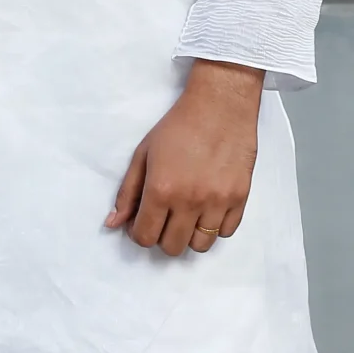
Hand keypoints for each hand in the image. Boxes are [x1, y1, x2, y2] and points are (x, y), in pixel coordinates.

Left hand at [106, 61, 262, 257]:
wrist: (220, 105)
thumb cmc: (178, 126)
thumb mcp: (143, 154)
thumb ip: (127, 193)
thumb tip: (113, 223)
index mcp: (161, 189)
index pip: (145, 237)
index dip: (139, 233)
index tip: (142, 221)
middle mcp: (189, 201)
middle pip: (172, 247)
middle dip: (162, 237)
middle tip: (164, 217)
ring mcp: (218, 201)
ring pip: (200, 245)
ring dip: (189, 235)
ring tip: (187, 215)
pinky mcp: (240, 197)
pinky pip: (226, 232)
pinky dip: (215, 227)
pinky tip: (207, 209)